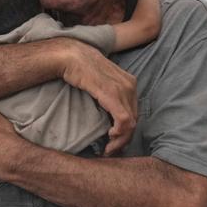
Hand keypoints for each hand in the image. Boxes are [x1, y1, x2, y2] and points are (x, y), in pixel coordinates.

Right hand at [57, 40, 137, 154]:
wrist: (71, 56)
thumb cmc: (81, 70)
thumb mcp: (101, 84)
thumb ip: (110, 97)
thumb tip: (110, 117)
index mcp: (130, 83)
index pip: (134, 113)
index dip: (127, 132)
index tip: (114, 143)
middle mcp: (130, 85)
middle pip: (135, 120)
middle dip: (124, 140)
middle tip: (110, 151)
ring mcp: (123, 89)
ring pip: (130, 123)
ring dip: (120, 140)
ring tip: (108, 148)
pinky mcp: (113, 94)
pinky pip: (123, 120)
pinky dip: (119, 133)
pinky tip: (109, 136)